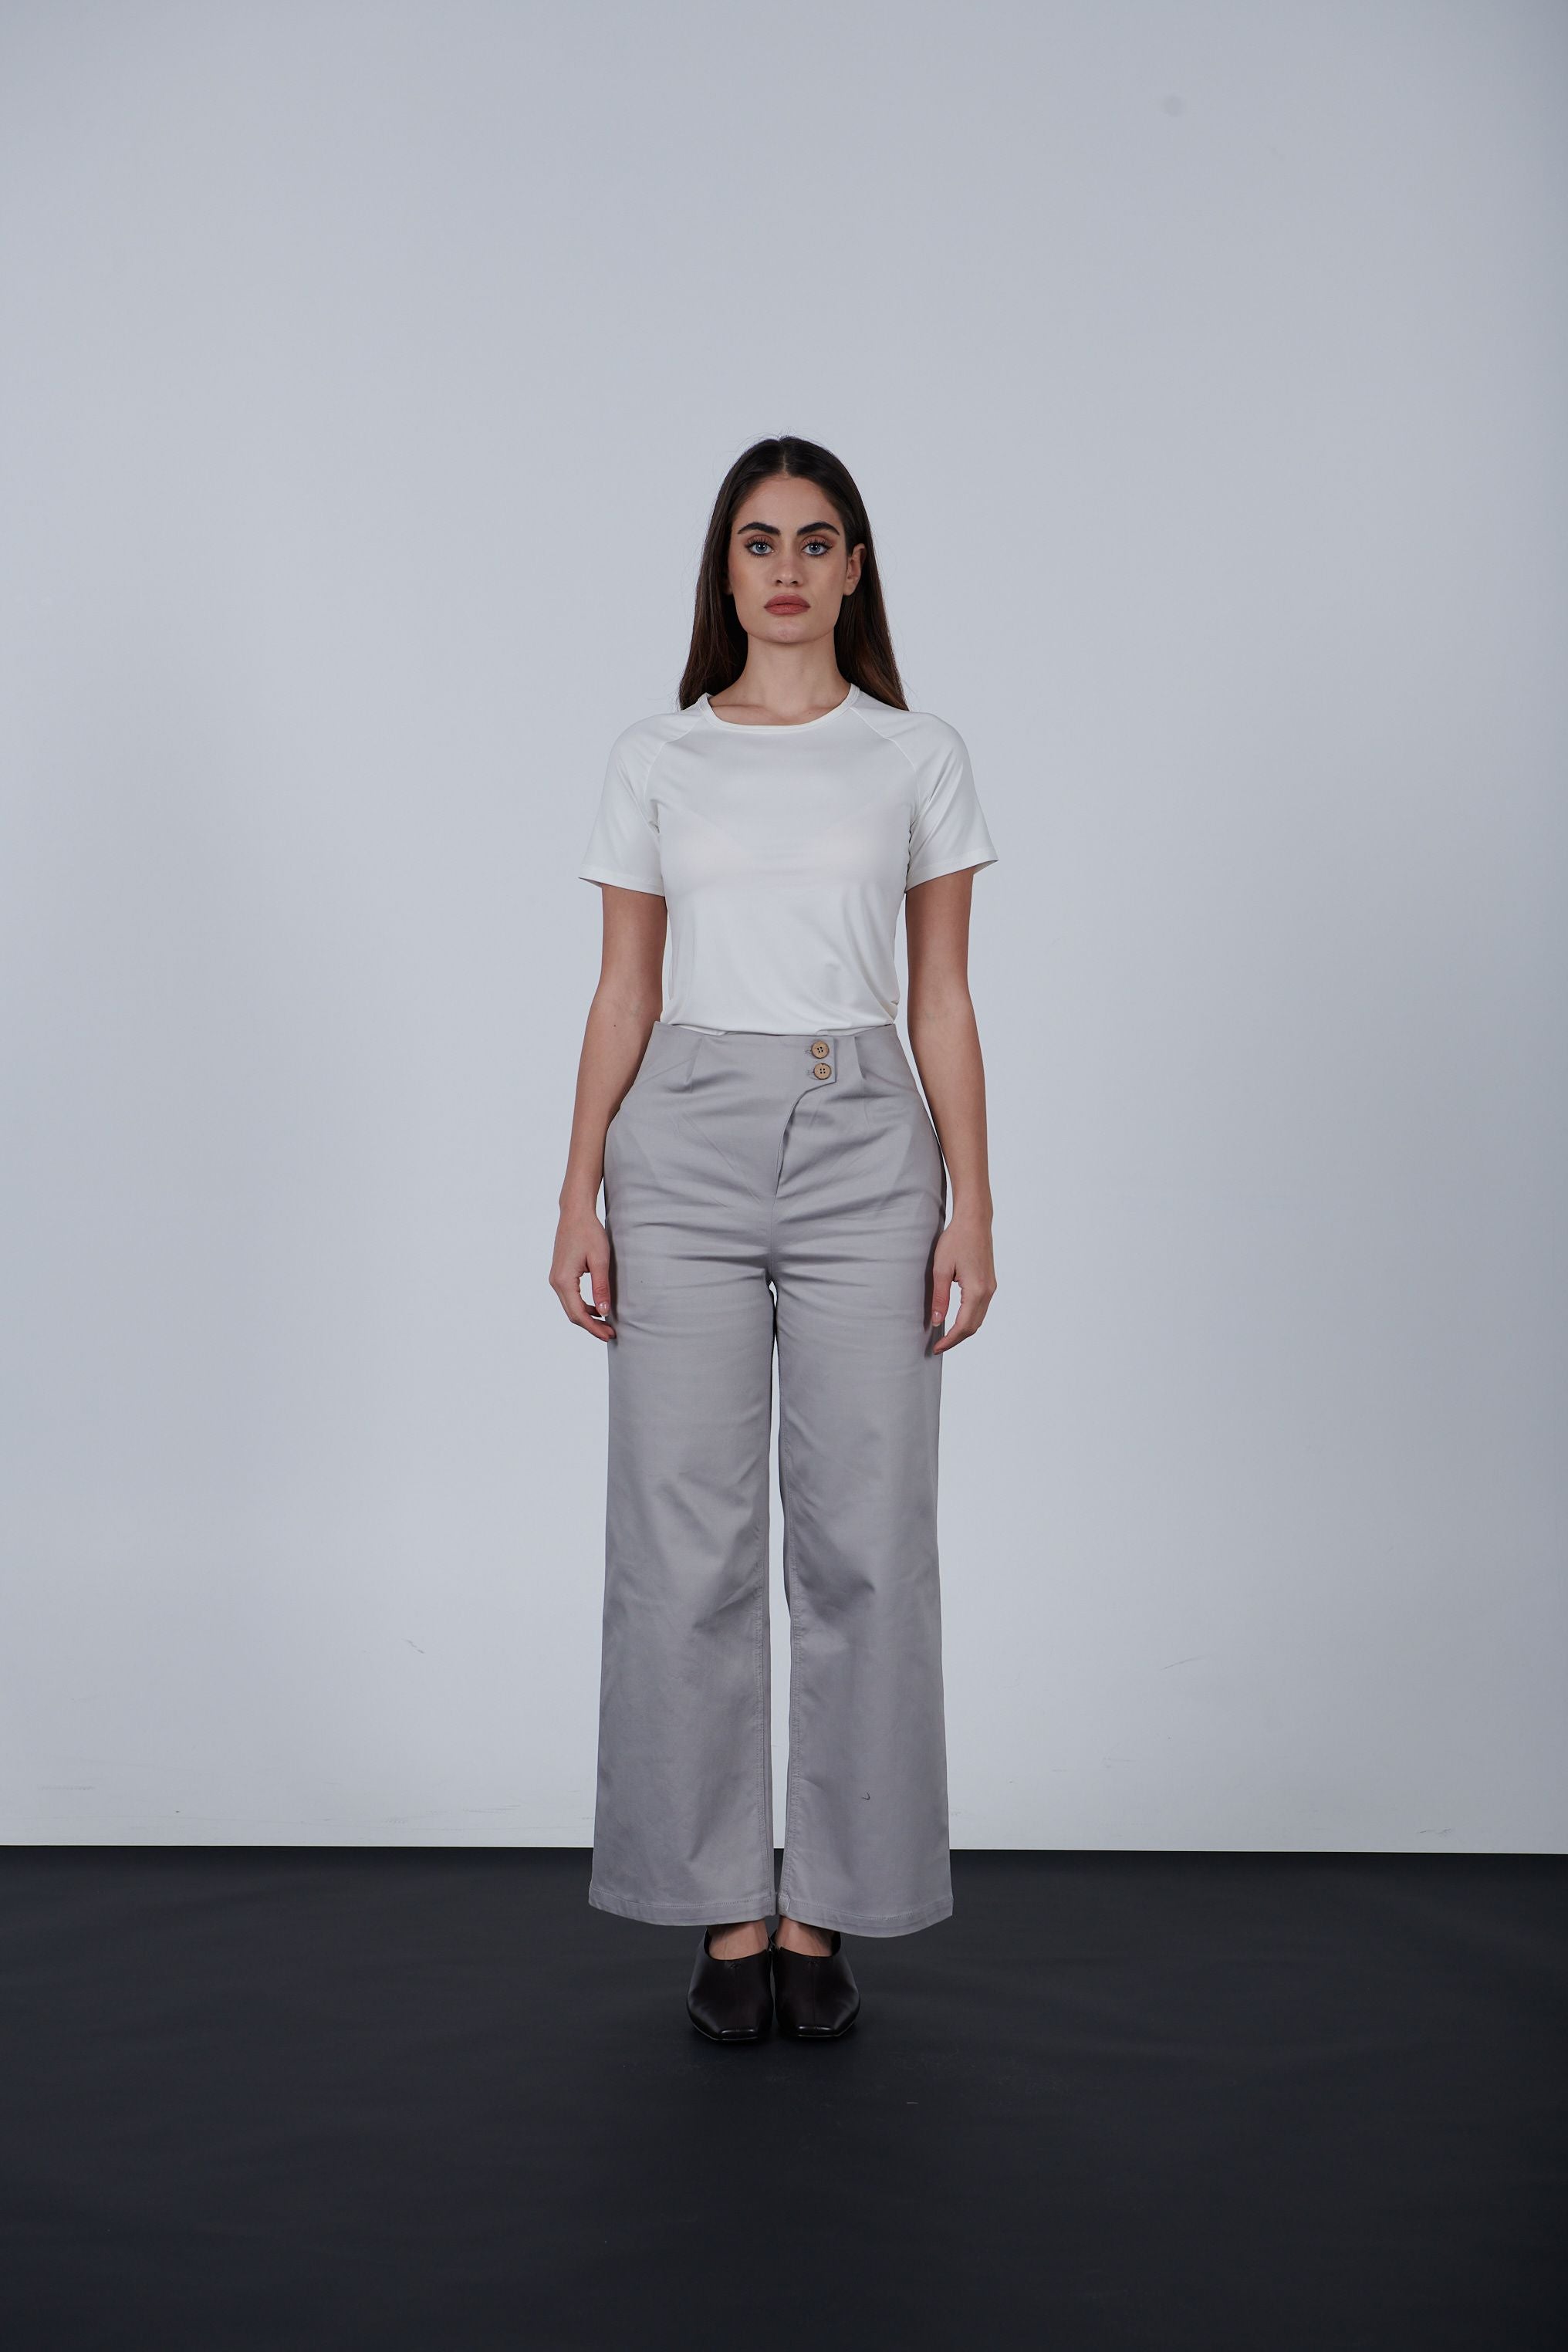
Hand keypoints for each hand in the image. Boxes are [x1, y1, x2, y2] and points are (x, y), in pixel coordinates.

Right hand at [551, 1206, 615, 1339]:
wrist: (575, 1214)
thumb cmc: (589, 1232)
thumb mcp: (600, 1260)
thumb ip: (601, 1287)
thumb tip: (603, 1312)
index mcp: (564, 1280)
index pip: (578, 1314)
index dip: (594, 1327)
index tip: (609, 1334)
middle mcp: (556, 1282)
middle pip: (572, 1314)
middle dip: (591, 1326)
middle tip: (611, 1333)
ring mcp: (556, 1278)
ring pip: (570, 1307)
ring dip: (587, 1317)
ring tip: (606, 1323)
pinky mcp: (560, 1274)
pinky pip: (570, 1297)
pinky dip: (583, 1306)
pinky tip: (597, 1308)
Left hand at [930, 1209, 995, 1351]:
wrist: (974, 1221)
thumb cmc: (956, 1240)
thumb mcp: (941, 1269)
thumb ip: (940, 1298)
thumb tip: (937, 1321)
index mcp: (976, 1290)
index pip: (963, 1325)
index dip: (949, 1340)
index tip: (936, 1347)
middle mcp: (988, 1291)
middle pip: (974, 1326)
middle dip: (956, 1339)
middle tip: (938, 1345)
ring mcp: (991, 1287)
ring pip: (978, 1318)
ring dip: (963, 1330)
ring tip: (945, 1336)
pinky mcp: (990, 1283)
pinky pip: (981, 1308)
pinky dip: (969, 1318)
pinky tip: (956, 1319)